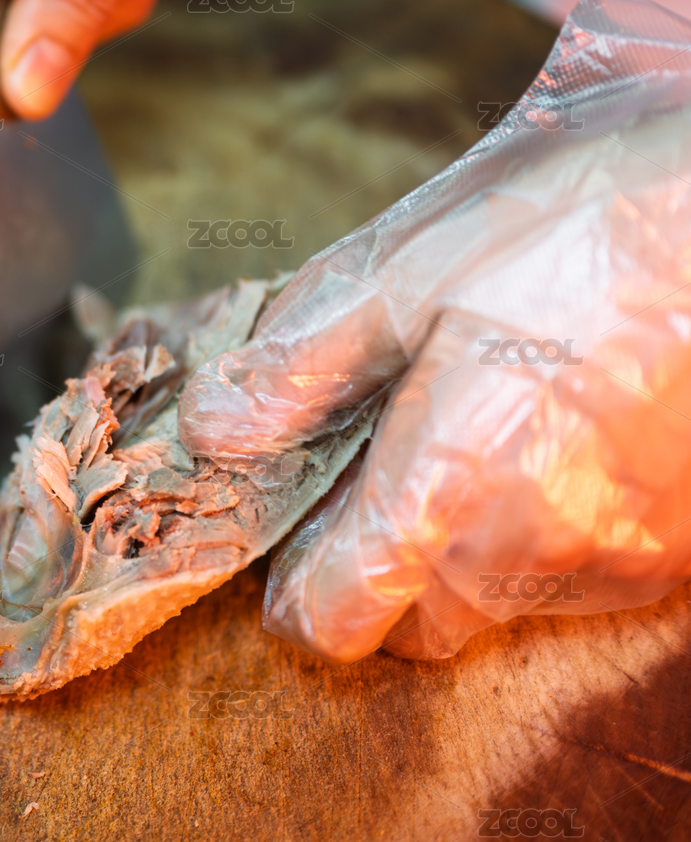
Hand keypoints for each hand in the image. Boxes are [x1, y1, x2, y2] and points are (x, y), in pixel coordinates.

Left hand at [177, 0, 690, 662]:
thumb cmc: (576, 224)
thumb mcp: (403, 273)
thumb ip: (296, 368)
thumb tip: (211, 430)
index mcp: (444, 494)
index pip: (332, 624)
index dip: (294, 590)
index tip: (293, 535)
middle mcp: (533, 554)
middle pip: (412, 629)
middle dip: (376, 574)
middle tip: (376, 471)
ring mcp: (620, 559)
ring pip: (498, 605)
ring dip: (461, 554)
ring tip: (471, 437)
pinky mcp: (681, 546)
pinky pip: (581, 578)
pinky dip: (544, 536)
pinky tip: (552, 442)